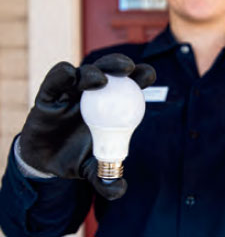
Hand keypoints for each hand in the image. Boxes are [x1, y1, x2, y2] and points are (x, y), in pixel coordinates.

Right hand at [19, 54, 155, 199]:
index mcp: (111, 103)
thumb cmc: (76, 157)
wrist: (44, 162)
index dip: (140, 75)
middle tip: (128, 68)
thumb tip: (119, 190)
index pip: (128, 83)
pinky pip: (56, 79)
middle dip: (119, 64)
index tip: (149, 75)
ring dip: (93, 72)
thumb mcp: (93, 169)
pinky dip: (62, 74)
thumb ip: (106, 177)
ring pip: (83, 71)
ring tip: (100, 80)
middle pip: (108, 69)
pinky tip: (69, 74)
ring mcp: (71, 90)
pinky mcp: (49, 93)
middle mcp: (92, 91)